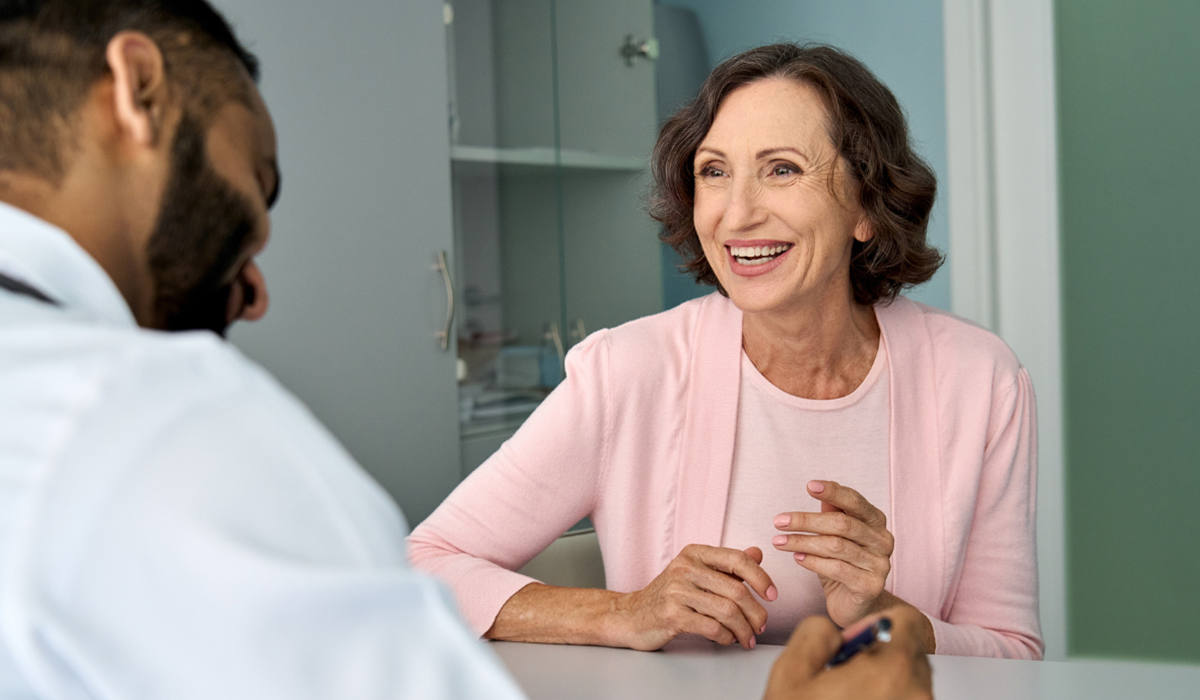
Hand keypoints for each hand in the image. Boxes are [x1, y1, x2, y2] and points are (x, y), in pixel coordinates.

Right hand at [613, 544, 777, 650]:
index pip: (737, 559)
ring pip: (726, 610)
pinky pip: (711, 627)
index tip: (772, 595)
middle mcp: (685, 568)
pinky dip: (726, 637)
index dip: (761, 578)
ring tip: (747, 638)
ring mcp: (676, 591)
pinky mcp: (671, 614)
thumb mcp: (696, 573)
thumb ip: (726, 564)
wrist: (631, 615)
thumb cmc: (669, 595)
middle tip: (761, 625)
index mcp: (694, 553)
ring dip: (743, 629)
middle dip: (755, 612)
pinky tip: (727, 639)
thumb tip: (757, 553)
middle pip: (736, 589)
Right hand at [763, 606, 932, 699]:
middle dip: (881, 657)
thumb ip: (816, 632)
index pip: (909, 622)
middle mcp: (916, 695)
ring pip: (910, 685)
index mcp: (890, 669)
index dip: (880, 623)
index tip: (859, 639)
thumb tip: (834, 631)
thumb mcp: (790, 673)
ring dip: (885, 686)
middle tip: (845, 677)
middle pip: (911, 655)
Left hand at [772, 480, 894, 626]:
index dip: (833, 492)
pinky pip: (837, 569)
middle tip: (779, 521)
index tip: (809, 486)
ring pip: (836, 546)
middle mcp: (882, 541)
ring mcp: (879, 565)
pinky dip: (813, 562)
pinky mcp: (870, 586)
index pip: (855, 501)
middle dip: (806, 521)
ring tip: (780, 541)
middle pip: (841, 524)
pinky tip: (797, 558)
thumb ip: (832, 514)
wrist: (856, 606)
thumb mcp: (836, 537)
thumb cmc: (843, 566)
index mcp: (876, 522)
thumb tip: (817, 489)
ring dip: (803, 542)